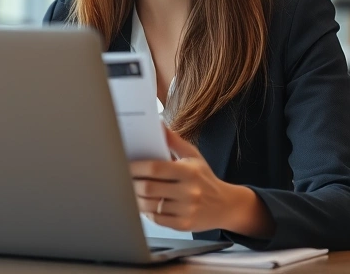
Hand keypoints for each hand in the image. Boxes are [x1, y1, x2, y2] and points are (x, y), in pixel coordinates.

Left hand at [129, 127, 273, 237]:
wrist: (226, 205)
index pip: (155, 168)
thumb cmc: (205, 178)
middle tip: (123, 180)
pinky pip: (157, 219)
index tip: (125, 165)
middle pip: (149, 188)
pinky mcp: (184, 225)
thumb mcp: (193, 156)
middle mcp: (189, 191)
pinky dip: (147, 212)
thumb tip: (158, 124)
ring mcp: (187, 210)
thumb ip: (174, 141)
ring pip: (150, 205)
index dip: (136, 167)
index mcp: (189, 171)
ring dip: (136, 199)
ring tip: (131, 192)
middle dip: (132, 184)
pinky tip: (144, 205)